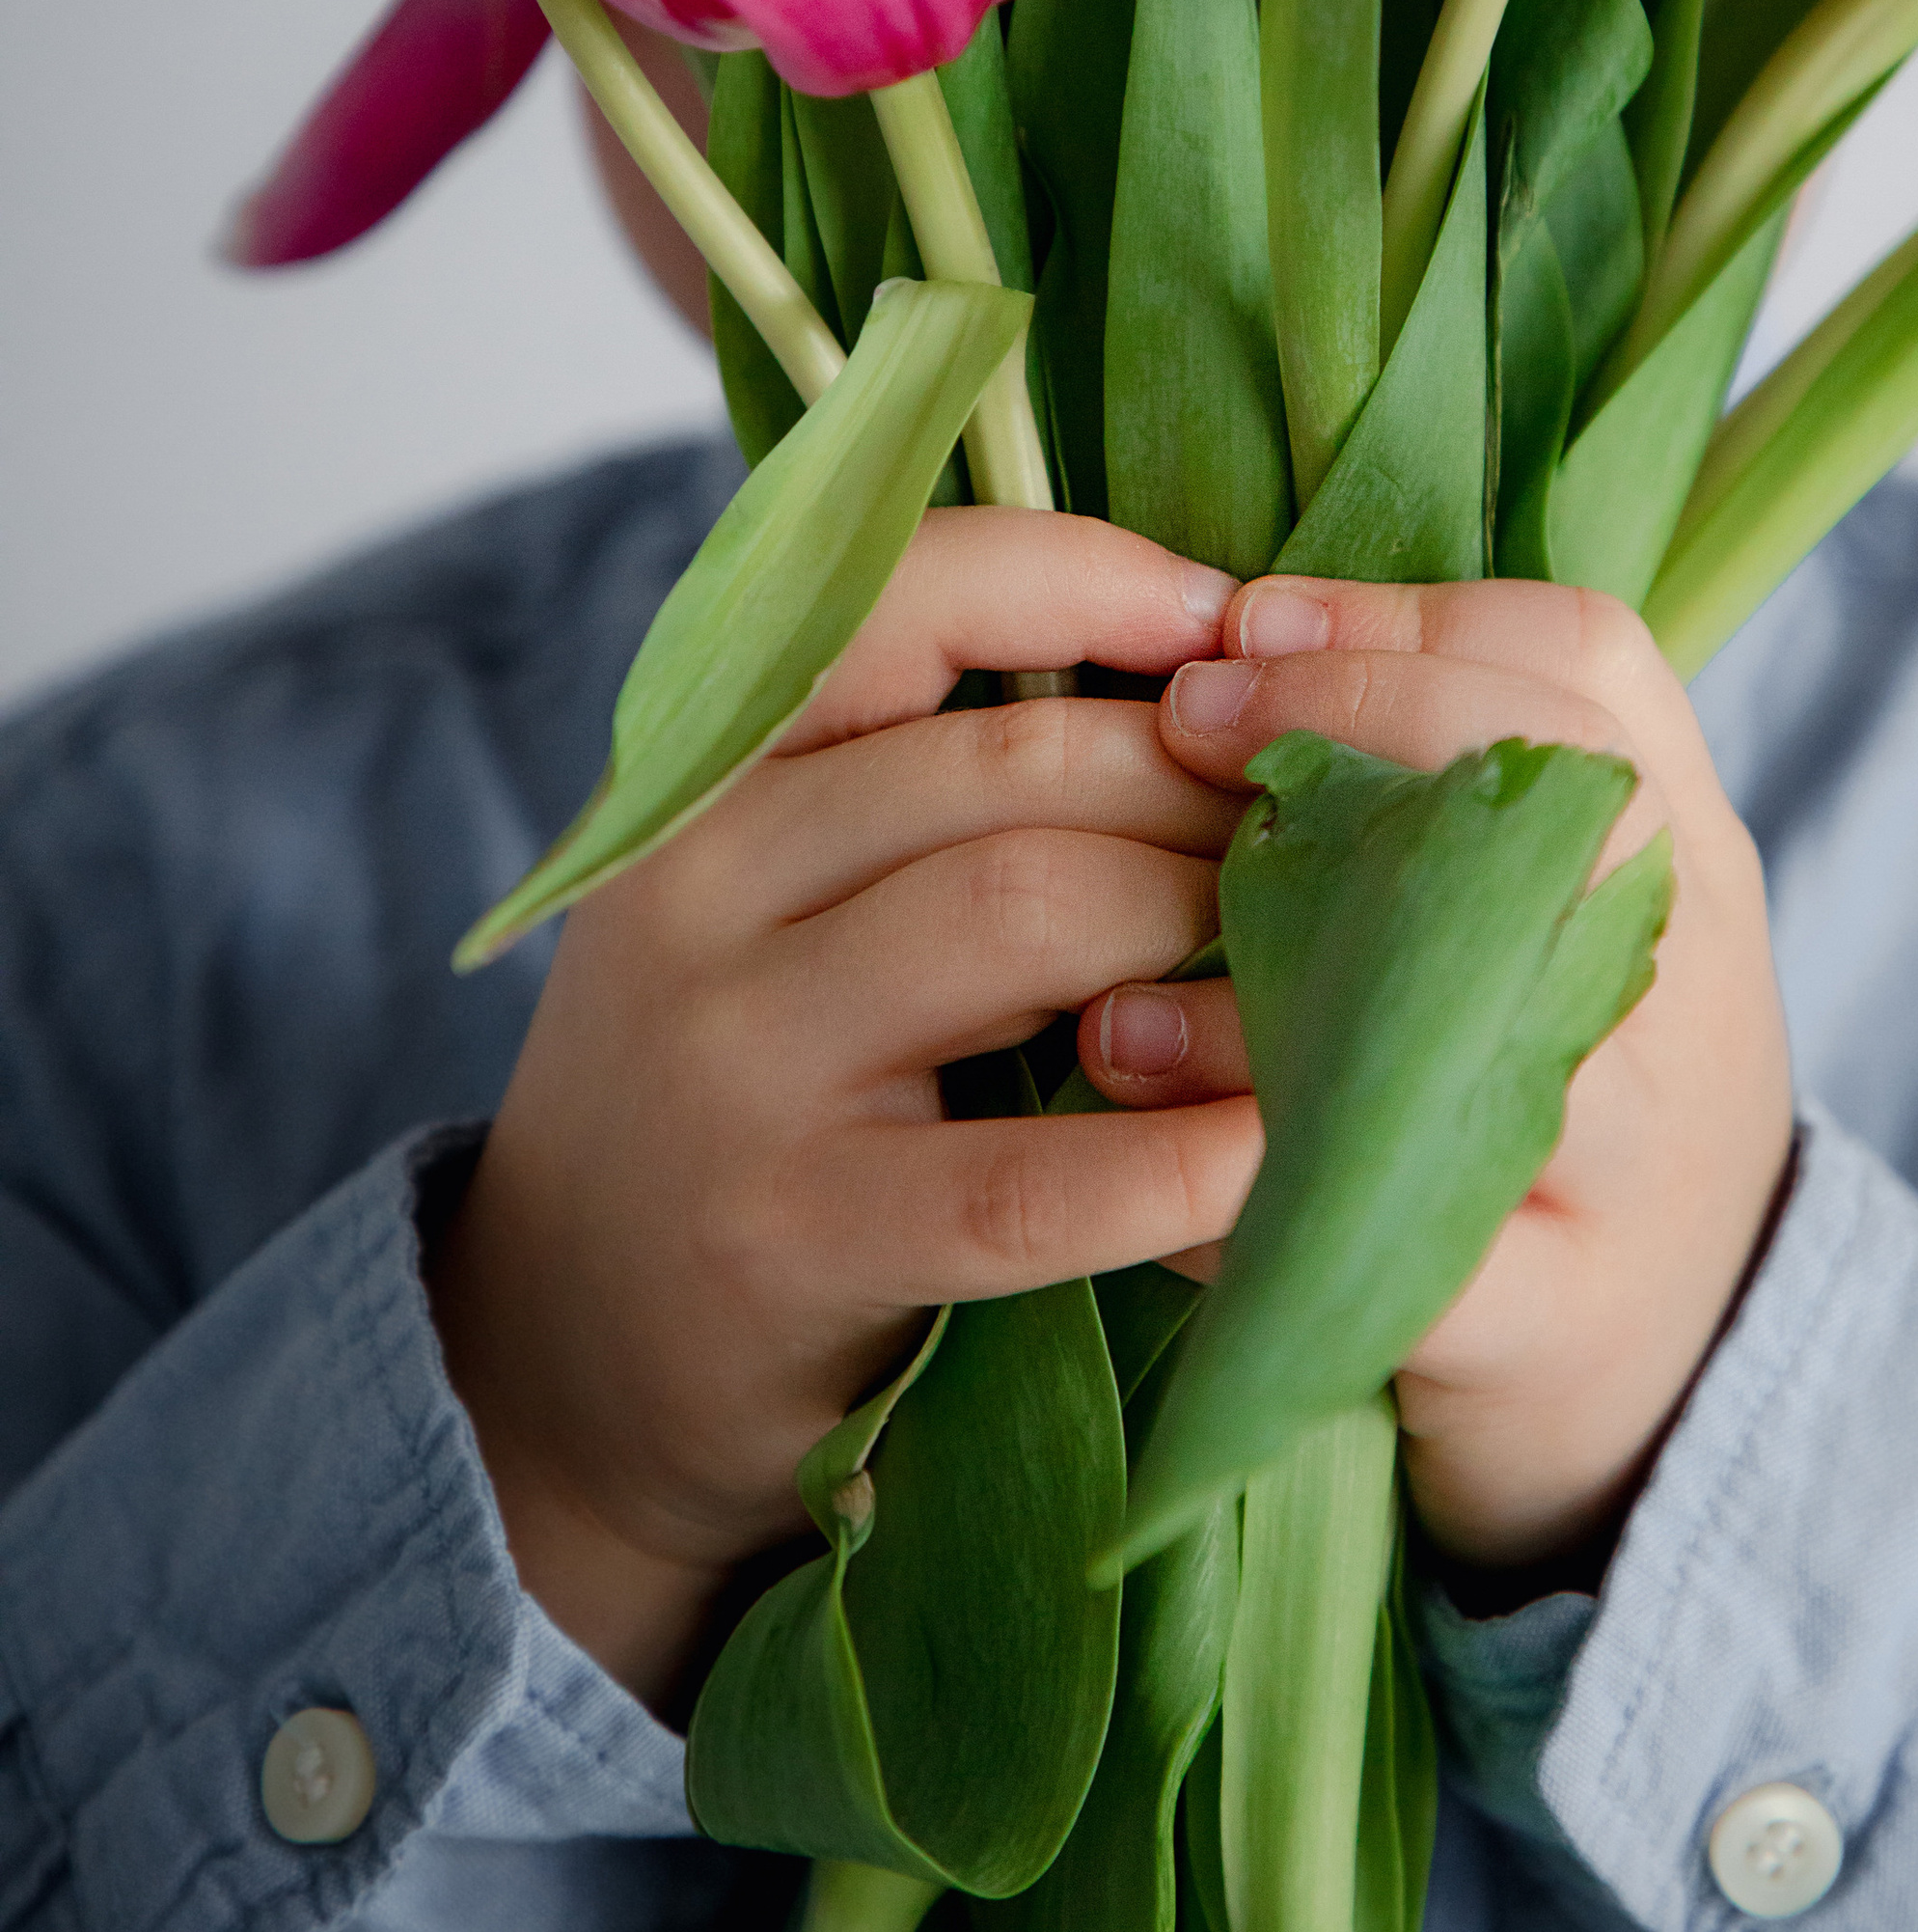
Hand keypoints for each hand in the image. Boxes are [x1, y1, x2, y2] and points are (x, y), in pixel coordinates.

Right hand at [428, 510, 1255, 1702]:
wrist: (571, 1352)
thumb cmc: (758, 1076)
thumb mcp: (784, 885)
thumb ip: (933, 767)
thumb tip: (1223, 646)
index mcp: (710, 770)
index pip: (899, 595)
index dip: (1085, 579)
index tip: (1233, 615)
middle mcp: (701, 887)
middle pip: (1011, 765)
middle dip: (1205, 781)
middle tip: (1333, 819)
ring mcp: (736, 1063)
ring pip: (1024, 914)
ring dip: (1207, 929)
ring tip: (1322, 959)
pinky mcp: (791, 1236)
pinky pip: (1022, 1180)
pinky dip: (1173, 1159)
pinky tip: (1273, 1150)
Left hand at [1078, 574, 1790, 1589]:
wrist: (1681, 1361)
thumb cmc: (1558, 1086)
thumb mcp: (1555, 912)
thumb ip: (1442, 776)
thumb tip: (1239, 628)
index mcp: (1683, 849)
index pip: (1588, 666)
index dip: (1407, 622)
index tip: (1244, 619)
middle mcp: (1687, 980)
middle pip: (1568, 794)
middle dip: (1357, 733)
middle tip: (1182, 730)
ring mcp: (1643, 1156)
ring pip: (1489, 1025)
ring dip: (1280, 991)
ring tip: (1120, 1001)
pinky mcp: (1561, 1320)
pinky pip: (1414, 1239)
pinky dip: (1260, 1192)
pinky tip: (1153, 1164)